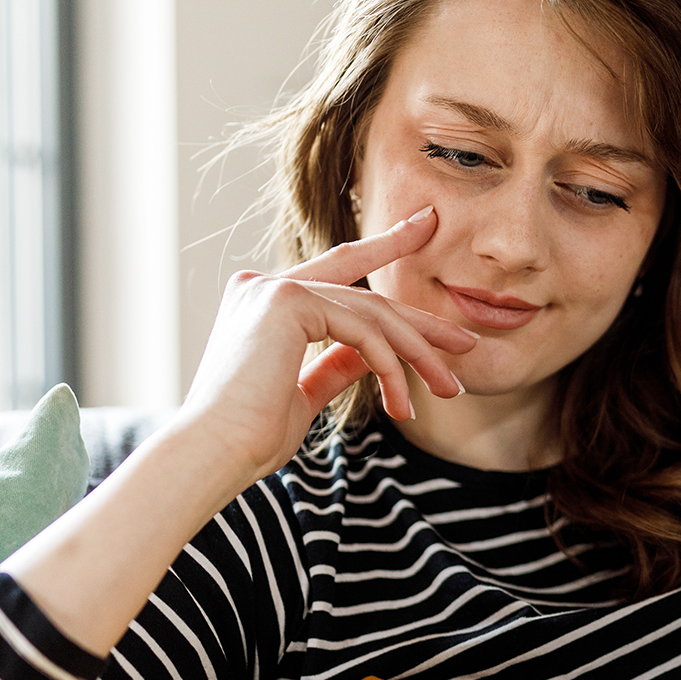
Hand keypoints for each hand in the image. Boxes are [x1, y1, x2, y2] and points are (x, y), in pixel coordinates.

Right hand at [177, 206, 476, 485]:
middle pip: (365, 296)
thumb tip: (372, 355)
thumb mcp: (305, 392)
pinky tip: (402, 402)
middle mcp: (264, 284)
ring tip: (449, 389)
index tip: (425, 226)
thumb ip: (336, 365)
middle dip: (421, 323)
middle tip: (466, 346)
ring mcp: (272, 288)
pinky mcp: (285, 302)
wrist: (214, 453)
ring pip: (372, 315)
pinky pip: (362, 331)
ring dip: (419, 356)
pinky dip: (391, 366)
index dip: (385, 246)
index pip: (337, 270)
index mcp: (264, 300)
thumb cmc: (250, 436)